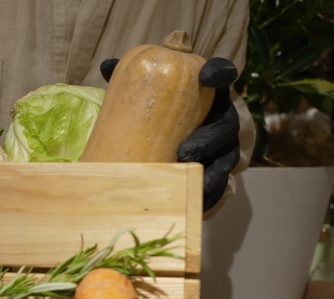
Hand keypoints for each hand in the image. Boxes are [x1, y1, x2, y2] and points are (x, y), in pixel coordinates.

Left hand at [100, 57, 240, 211]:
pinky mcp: (220, 170)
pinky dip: (209, 191)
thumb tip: (107, 66)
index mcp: (207, 93)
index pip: (222, 74)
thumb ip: (131, 80)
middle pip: (226, 125)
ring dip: (210, 169)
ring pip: (226, 157)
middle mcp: (222, 117)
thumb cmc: (155, 113)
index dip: (218, 73)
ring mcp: (224, 145)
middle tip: (184, 151)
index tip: (206, 76)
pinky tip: (195, 198)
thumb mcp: (146, 96)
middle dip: (208, 139)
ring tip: (185, 178)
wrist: (164, 145)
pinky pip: (221, 183)